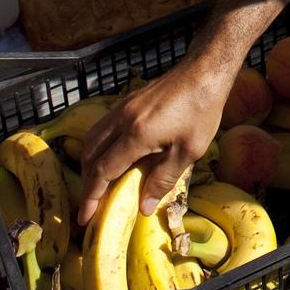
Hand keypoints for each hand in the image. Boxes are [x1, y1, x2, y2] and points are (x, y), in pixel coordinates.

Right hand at [78, 55, 230, 221]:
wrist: (204, 71)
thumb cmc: (201, 111)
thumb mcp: (188, 151)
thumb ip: (163, 180)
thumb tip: (144, 208)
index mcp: (136, 134)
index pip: (103, 171)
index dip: (91, 196)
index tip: (84, 217)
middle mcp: (122, 119)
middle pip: (90, 155)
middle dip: (87, 182)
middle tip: (91, 204)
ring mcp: (123, 107)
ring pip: (92, 139)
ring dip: (89, 163)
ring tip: (97, 183)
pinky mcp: (127, 101)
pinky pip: (102, 127)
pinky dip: (97, 146)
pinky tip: (109, 155)